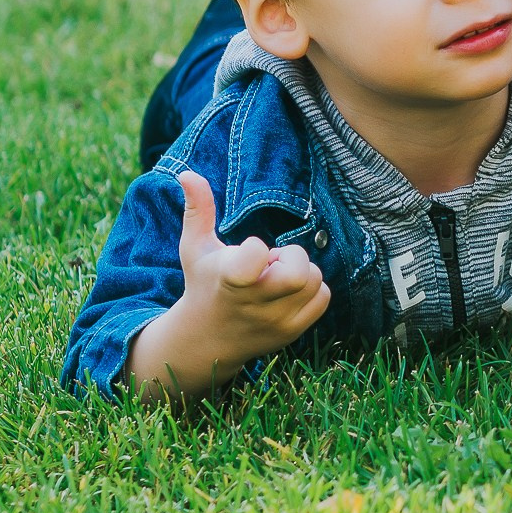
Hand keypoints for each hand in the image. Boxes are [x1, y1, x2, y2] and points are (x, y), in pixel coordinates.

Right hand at [126, 170, 330, 401]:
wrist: (206, 340)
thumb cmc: (202, 284)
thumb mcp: (194, 249)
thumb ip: (198, 211)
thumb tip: (188, 172)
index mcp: (229, 282)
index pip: (256, 257)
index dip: (256, 247)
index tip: (246, 253)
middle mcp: (255, 306)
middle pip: (297, 273)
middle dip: (290, 256)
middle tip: (271, 263)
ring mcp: (277, 322)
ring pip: (313, 281)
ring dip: (299, 271)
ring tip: (273, 279)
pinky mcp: (293, 331)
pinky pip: (323, 297)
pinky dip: (310, 288)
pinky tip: (285, 292)